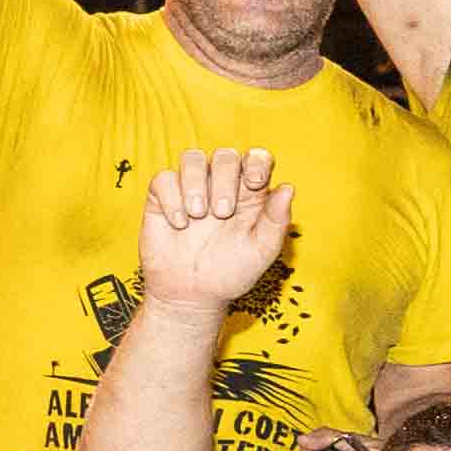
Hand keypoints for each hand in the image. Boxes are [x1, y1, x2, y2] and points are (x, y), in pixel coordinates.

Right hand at [134, 147, 293, 312]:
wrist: (193, 295)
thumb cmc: (232, 271)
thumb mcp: (262, 250)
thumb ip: (276, 220)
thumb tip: (288, 188)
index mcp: (250, 193)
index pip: (256, 158)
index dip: (256, 161)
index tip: (253, 182)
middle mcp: (221, 185)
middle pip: (225, 155)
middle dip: (224, 179)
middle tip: (223, 213)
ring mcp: (191, 189)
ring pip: (192, 158)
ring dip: (195, 182)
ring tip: (198, 215)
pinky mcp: (162, 198)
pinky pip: (164, 178)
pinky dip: (171, 197)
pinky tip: (179, 223)